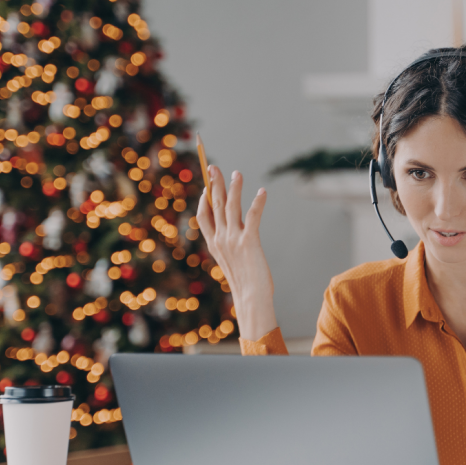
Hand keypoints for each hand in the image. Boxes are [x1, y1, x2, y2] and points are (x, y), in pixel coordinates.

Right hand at [195, 165, 277, 340]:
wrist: (252, 298)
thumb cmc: (245, 282)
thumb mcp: (232, 261)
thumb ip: (229, 244)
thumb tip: (232, 231)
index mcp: (214, 244)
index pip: (203, 216)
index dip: (204, 199)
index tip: (207, 186)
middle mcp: (221, 239)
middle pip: (214, 205)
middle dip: (213, 184)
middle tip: (213, 166)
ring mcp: (233, 240)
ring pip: (230, 207)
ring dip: (233, 188)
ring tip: (237, 173)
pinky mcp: (249, 241)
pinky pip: (253, 216)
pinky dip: (257, 202)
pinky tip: (262, 191)